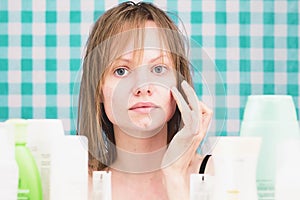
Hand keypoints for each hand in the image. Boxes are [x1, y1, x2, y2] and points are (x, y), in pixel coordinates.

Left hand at [161, 80, 212, 199]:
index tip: (185, 96)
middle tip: (183, 84)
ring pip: (198, 107)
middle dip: (193, 94)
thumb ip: (183, 130)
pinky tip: (173, 94)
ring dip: (188, 94)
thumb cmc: (174, 157)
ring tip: (177, 86)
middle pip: (205, 108)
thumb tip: (179, 121)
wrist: (173, 170)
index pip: (206, 113)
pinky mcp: (190, 133)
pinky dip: (181, 100)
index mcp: (198, 132)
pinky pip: (188, 112)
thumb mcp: (180, 140)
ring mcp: (196, 132)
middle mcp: (200, 131)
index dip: (198, 102)